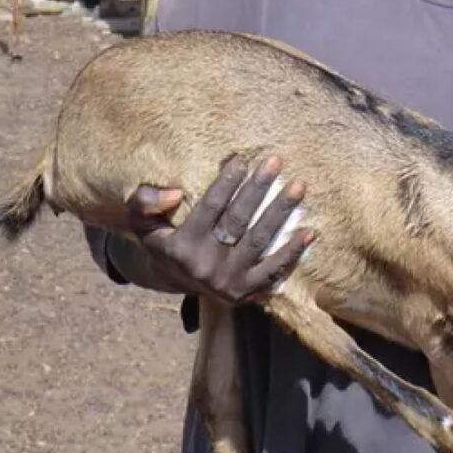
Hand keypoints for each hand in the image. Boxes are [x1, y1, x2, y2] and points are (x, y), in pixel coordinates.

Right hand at [125, 155, 314, 305]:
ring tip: (298, 186)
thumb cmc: (163, 239)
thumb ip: (145, 203)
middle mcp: (205, 265)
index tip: (242, 160)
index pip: (210, 208)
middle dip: (259, 189)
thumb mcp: (142, 223)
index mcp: (180, 247)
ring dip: (281, 212)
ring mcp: (228, 280)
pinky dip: (293, 252)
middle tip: (276, 161)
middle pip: (238, 220)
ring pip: (259, 240)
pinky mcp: (246, 291)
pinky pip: (273, 270)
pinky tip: (310, 231)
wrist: (175, 281)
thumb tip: (173, 193)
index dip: (226, 183)